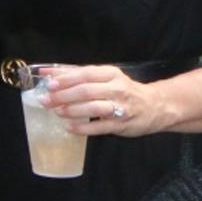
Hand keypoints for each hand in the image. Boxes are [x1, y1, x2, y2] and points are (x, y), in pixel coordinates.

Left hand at [42, 64, 167, 137]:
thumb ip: (76, 74)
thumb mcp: (104, 77)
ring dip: (72, 110)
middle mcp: (117, 88)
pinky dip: (83, 127)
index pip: (85, 74)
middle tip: (46, 100)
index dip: (66, 79)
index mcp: (110, 74)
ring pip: (94, 107)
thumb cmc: (123, 90)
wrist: (155, 106)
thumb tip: (47, 72)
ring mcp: (121, 107)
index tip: (49, 84)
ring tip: (57, 112)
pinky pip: (100, 127)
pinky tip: (69, 127)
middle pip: (87, 91)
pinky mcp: (122, 124)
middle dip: (64, 95)